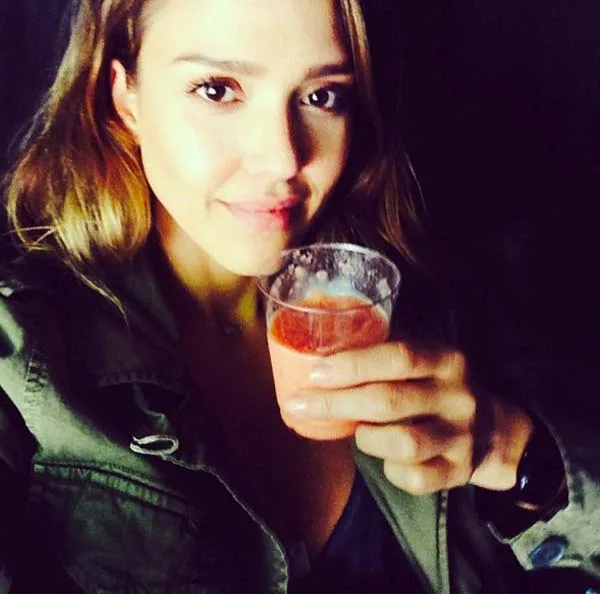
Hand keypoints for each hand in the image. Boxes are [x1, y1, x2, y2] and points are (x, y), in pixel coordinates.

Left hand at [283, 341, 533, 494]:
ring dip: (366, 438)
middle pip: (389, 402)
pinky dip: (390, 470)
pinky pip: (414, 478)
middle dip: (335, 404)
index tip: (315, 372)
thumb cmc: (435, 386)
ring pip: (401, 443)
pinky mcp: (459, 471)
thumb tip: (316, 357)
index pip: (399, 357)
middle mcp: (457, 396)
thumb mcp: (422, 359)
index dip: (354, 365)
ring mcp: (461, 436)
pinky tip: (384, 458)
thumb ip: (381, 354)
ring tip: (356, 431)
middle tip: (299, 404)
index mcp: (445, 359)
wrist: (494, 428)